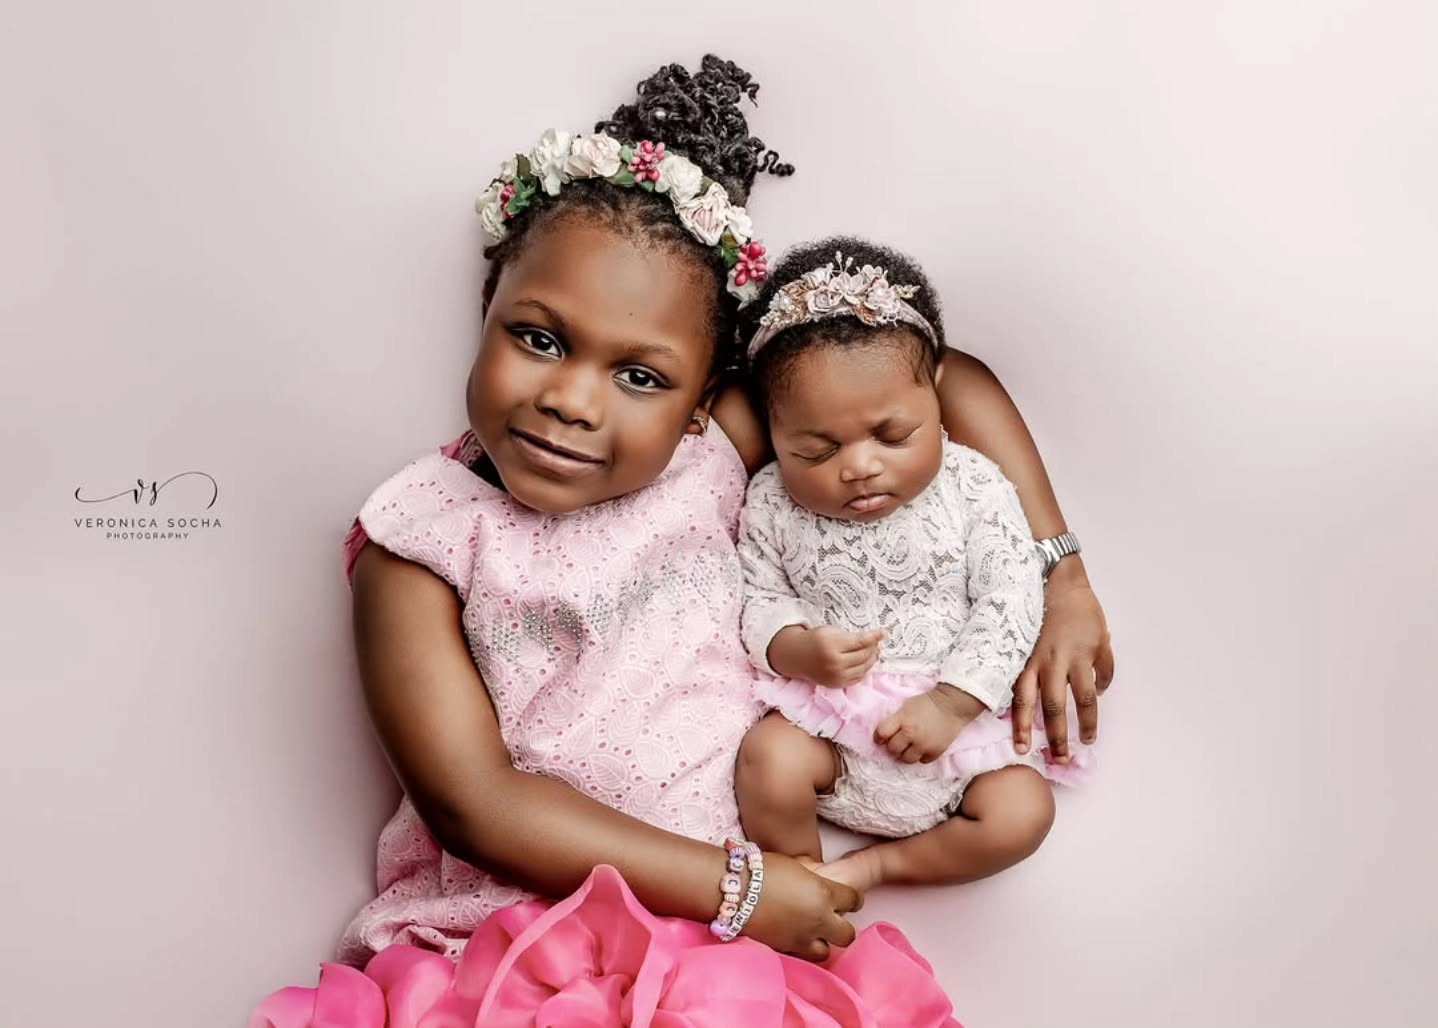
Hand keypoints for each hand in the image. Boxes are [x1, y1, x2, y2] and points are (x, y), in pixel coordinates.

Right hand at [740, 851, 862, 960]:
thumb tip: (816, 883)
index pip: (854, 900)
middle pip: (848, 935)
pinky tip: (790, 938)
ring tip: (810, 933)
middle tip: (830, 920)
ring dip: (821, 943)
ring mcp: (801, 939)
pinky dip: (799, 949)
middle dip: (841, 928)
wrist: (731, 889)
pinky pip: (801, 957)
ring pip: (825, 952)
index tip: (846, 899)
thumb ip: (812, 880)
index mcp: (823, 893)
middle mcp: (818, 919)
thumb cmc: (759, 869)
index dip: (851, 899)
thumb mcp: (795, 867)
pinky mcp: (783, 951)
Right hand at [768, 625, 883, 687]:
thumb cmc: (815, 640)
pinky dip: (865, 669)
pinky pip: (858, 678)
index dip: (875, 637)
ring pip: (864, 668)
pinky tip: (866, 662)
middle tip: (878, 642)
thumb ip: (851, 636)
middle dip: (874, 647)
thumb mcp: (831, 631)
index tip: (884, 633)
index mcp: (832, 646)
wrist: (797, 656)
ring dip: (872, 659)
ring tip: (874, 651)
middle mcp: (834, 663)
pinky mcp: (837, 684)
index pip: (860, 641)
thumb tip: (874, 640)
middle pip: (864, 655)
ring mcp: (836, 676)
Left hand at [874, 684, 986, 763]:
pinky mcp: (936, 751)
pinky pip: (922, 761)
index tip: (880, 738)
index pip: (881, 733)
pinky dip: (921, 756)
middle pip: (892, 749)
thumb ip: (896, 719)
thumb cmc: (926, 703)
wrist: (951, 705)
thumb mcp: (906, 706)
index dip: (878, 737)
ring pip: (906, 759)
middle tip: (897, 743)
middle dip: (892, 746)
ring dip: (905, 754)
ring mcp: (924, 744)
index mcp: (902, 719)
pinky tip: (922, 749)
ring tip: (909, 748)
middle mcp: (911, 734)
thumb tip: (885, 734)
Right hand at [1011, 563, 1114, 760]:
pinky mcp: (1017, 654)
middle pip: (1055, 707)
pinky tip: (1003, 719)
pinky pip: (1012, 683)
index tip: (1088, 740)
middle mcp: (1055, 662)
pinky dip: (1009, 703)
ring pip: (1027, 700)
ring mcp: (1032, 659)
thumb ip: (1104, 666)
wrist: (1054, 581)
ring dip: (1025, 727)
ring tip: (1023, 749)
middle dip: (1057, 736)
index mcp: (1080, 658)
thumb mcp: (1103, 637)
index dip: (1088, 723)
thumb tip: (1098, 691)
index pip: (1087, 699)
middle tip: (1058, 759)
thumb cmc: (1082, 610)